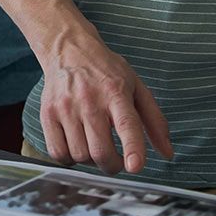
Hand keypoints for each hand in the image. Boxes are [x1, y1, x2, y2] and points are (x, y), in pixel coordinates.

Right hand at [37, 32, 173, 175]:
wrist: (69, 50)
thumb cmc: (106, 71)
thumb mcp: (137, 87)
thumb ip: (155, 121)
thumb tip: (167, 153)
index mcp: (116, 92)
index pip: (126, 123)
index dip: (132, 148)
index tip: (135, 166)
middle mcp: (90, 100)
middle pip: (100, 151)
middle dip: (113, 165)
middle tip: (116, 160)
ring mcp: (66, 108)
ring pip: (80, 156)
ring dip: (91, 160)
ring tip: (95, 145)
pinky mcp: (47, 114)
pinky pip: (58, 153)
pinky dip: (70, 159)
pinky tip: (77, 146)